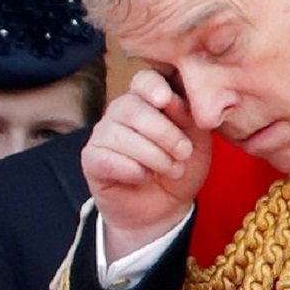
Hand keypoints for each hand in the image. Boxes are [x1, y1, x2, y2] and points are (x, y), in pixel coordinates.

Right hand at [81, 68, 212, 260]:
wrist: (165, 210)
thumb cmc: (179, 169)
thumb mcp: (198, 141)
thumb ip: (191, 116)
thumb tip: (178, 99)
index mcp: (148, 100)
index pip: (144, 80)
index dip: (154, 87)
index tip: (167, 100)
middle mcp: (121, 112)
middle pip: (133, 108)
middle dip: (164, 132)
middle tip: (184, 153)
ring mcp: (103, 135)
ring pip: (120, 135)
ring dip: (153, 156)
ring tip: (172, 170)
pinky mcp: (92, 160)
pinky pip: (107, 159)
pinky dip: (132, 170)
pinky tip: (144, 178)